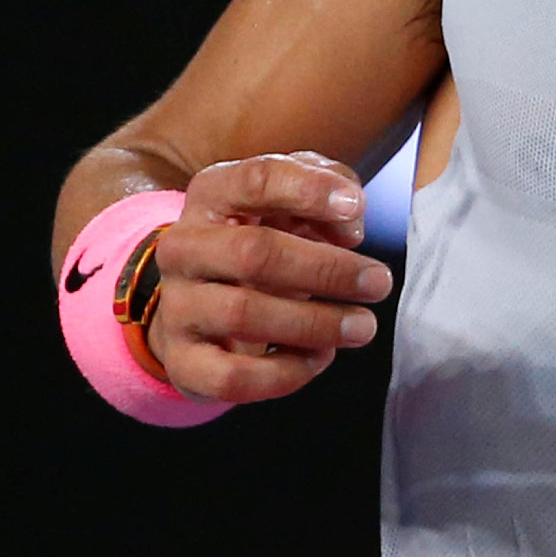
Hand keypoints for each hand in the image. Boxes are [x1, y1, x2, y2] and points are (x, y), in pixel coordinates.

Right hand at [147, 152, 395, 403]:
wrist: (201, 305)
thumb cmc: (262, 242)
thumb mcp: (291, 203)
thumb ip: (327, 190)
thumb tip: (350, 223)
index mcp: (211, 196)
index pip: (255, 179)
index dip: (309, 190)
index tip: (356, 208)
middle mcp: (184, 247)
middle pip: (254, 251)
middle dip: (326, 268)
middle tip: (378, 282)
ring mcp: (177, 306)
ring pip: (244, 314)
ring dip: (316, 323)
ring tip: (362, 325)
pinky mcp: (183, 361)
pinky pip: (233, 376)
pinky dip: (287, 372)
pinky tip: (320, 356)